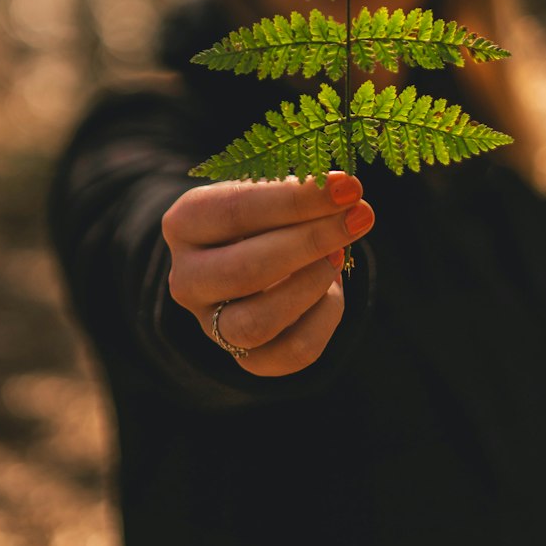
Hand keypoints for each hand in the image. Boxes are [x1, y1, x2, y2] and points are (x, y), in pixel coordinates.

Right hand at [162, 173, 374, 376]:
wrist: (252, 255)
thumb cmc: (264, 213)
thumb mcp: (270, 191)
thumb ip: (299, 193)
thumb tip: (346, 195)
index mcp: (184, 224)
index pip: (237, 211)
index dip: (296, 200)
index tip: (348, 186)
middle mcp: (186, 279)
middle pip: (245, 271)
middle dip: (311, 242)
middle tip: (360, 216)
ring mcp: (211, 325)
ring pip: (258, 322)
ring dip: (311, 284)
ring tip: (339, 254)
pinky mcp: (247, 359)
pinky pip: (291, 352)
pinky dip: (323, 318)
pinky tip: (333, 288)